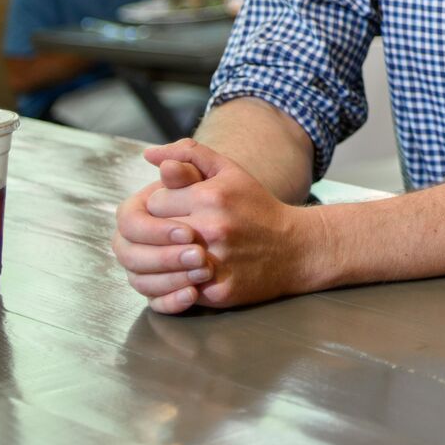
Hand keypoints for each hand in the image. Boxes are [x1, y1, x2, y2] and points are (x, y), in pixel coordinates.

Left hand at [111, 139, 311, 312]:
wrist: (295, 248)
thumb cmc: (256, 206)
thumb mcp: (229, 170)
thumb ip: (189, 155)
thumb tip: (149, 154)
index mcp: (210, 196)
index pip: (154, 202)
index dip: (161, 205)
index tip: (173, 209)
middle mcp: (212, 228)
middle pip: (153, 233)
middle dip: (158, 232)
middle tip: (173, 232)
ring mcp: (215, 262)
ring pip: (162, 265)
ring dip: (164, 260)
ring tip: (177, 253)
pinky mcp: (219, 291)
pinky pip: (178, 290)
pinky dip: (178, 283)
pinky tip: (190, 272)